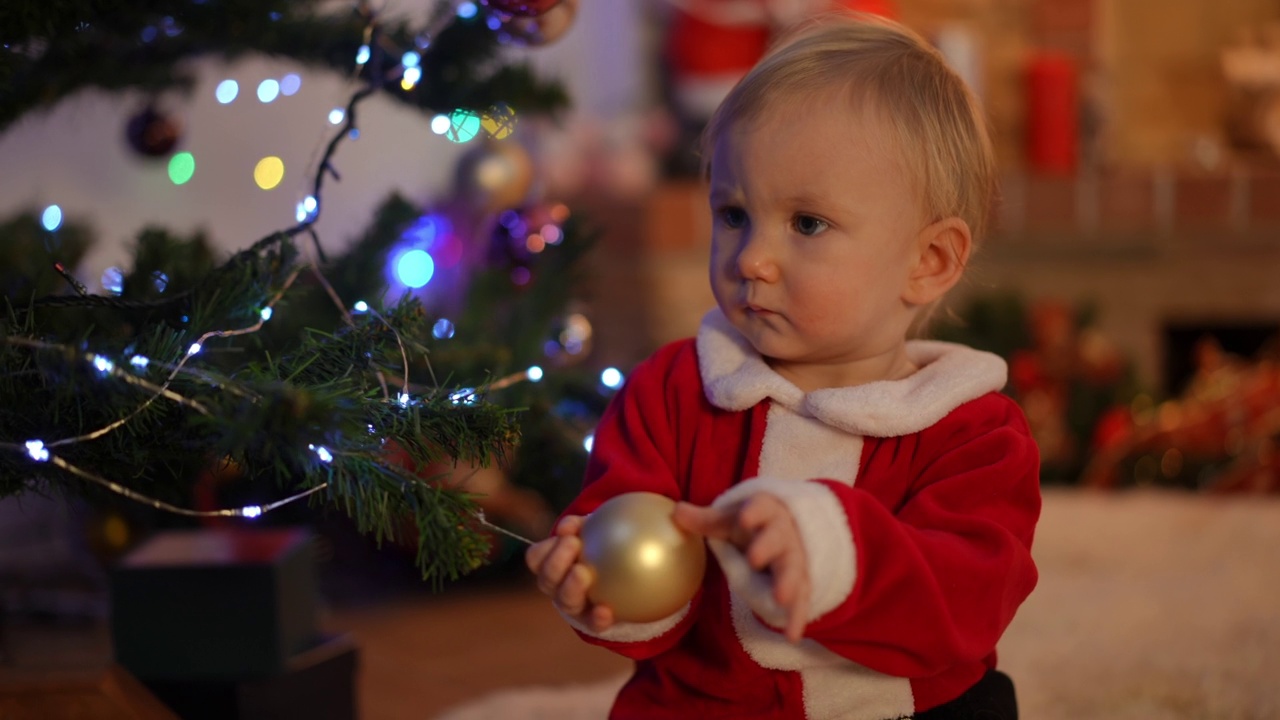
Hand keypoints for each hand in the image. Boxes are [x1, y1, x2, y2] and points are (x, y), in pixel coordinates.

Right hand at [525, 515, 615, 632]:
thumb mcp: (594, 526)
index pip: (536, 557)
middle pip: (547, 580)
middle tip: (573, 545)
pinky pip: (591, 623)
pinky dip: (596, 619)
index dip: (546, 548)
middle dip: (556, 564)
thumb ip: (580, 523)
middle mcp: (556, 586)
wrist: (622, 569)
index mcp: (549, 562)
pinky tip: (606, 611)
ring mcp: (572, 605)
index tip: (568, 535)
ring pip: (564, 601)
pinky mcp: (590, 621)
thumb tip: (567, 525)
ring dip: (571, 588)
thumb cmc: (602, 540)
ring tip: (583, 574)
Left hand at [673, 494, 809, 642]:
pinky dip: (797, 617)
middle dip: (767, 548)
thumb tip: (676, 513)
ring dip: (788, 583)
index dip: (755, 511)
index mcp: (767, 512)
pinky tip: (791, 635)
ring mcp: (794, 559)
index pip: (762, 507)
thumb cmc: (748, 525)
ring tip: (780, 599)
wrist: (782, 532)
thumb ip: (704, 519)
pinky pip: (801, 600)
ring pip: (793, 569)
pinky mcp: (800, 582)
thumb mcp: (727, 519)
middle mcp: (784, 534)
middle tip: (754, 559)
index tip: (745, 518)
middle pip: (778, 539)